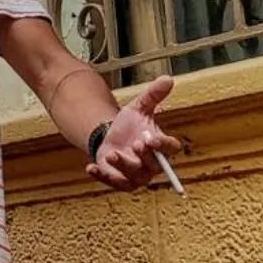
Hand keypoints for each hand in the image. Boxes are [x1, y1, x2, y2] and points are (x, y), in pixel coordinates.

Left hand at [87, 76, 180, 191]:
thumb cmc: (130, 124)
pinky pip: (115, 184)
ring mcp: (137, 175)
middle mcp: (153, 164)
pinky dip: (103, 177)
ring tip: (112, 154)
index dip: (163, 145)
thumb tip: (167, 78)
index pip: (170, 148)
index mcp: (162, 146)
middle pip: (155, 165)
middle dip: (145, 156)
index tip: (152, 138)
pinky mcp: (121, 181)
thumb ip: (153, 95)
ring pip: (135, 177)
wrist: (111, 136)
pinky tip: (91, 167)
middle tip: (135, 144)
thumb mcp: (139, 107)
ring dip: (124, 166)